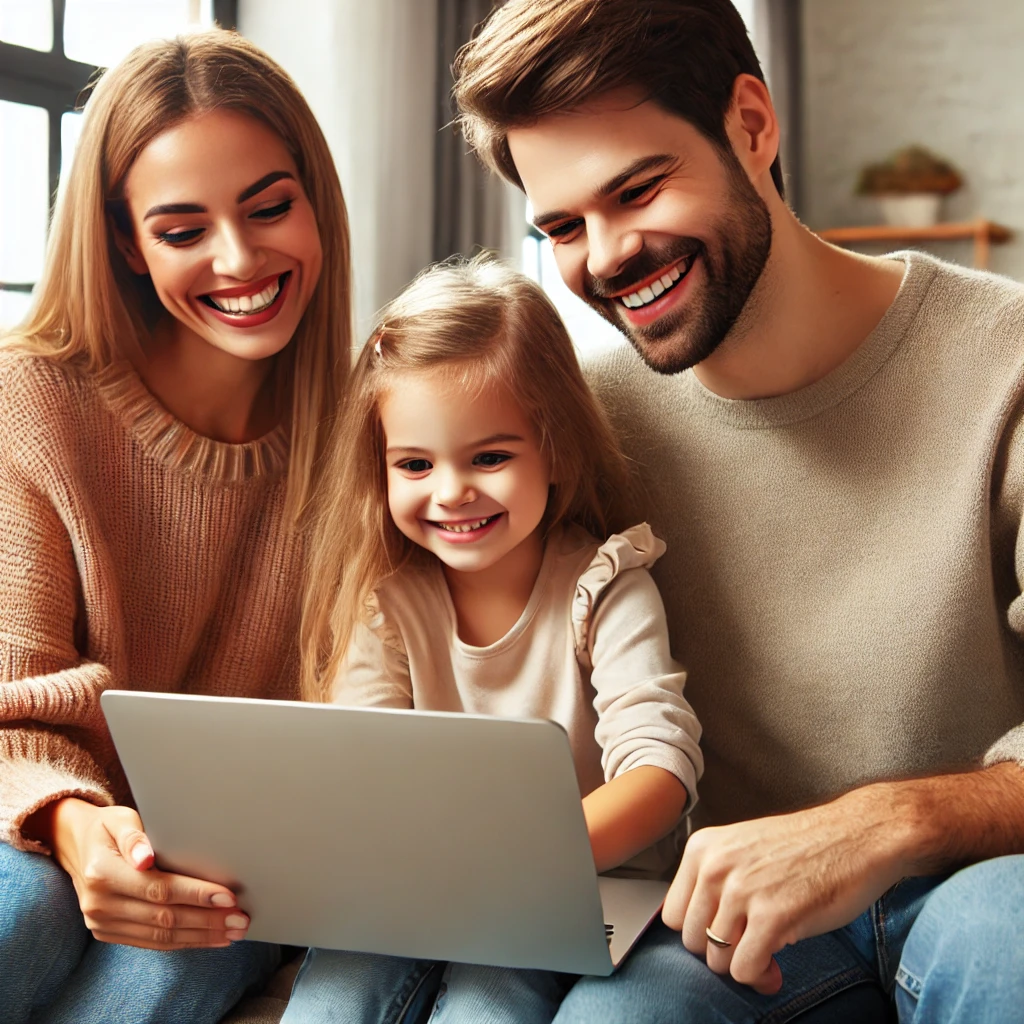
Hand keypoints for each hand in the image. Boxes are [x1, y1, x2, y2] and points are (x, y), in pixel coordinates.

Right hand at [50, 798, 249, 948]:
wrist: (76, 847)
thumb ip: (134, 835)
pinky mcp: (109, 933)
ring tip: (233, 932)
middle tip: (241, 920)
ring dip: (200, 936)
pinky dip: (184, 942)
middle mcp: (100, 904)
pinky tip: (210, 938)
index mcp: (103, 874)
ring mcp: (102, 923)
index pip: (159, 889)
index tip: (229, 897)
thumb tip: (145, 856)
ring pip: (160, 937)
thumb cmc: (108, 828)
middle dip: (207, 921)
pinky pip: (152, 943)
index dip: (196, 894)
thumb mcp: (119, 819)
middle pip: (164, 918)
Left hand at [663, 785, 911, 993]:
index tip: (729, 933)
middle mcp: (714, 866)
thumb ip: (716, 883)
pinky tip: (778, 965)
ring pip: (717, 960)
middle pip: (692, 942)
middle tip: (752, 948)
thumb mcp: (743, 851)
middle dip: (721, 953)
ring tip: (770, 956)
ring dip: (744, 967)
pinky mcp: (772, 915)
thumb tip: (701, 936)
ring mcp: (742, 890)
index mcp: (702, 848)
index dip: (701, 932)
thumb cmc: (805, 847)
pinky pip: (745, 969)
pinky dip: (760, 976)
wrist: (858, 835)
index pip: (674, 915)